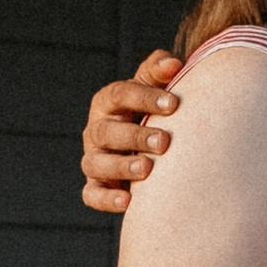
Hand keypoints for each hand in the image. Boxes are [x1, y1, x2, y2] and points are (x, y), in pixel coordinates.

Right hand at [82, 48, 182, 215]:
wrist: (151, 148)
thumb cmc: (154, 113)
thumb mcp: (155, 89)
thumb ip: (160, 71)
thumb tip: (174, 64)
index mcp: (108, 102)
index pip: (119, 94)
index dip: (144, 98)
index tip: (173, 104)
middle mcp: (97, 130)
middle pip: (107, 131)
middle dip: (134, 135)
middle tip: (164, 141)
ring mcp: (94, 159)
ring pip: (96, 163)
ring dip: (120, 166)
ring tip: (147, 169)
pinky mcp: (96, 186)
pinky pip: (93, 195)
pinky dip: (106, 200)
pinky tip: (128, 202)